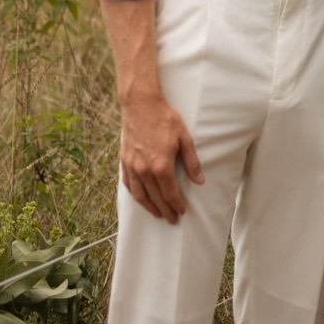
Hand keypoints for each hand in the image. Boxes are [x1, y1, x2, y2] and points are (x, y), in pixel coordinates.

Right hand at [119, 93, 204, 221]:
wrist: (141, 104)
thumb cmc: (165, 119)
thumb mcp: (184, 138)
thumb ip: (191, 161)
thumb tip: (199, 180)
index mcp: (161, 166)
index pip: (170, 193)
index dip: (176, 205)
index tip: (181, 212)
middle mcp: (144, 170)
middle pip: (155, 197)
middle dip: (165, 210)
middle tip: (171, 219)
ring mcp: (132, 166)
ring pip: (140, 195)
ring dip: (149, 207)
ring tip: (157, 213)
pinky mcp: (124, 160)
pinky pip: (128, 184)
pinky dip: (135, 194)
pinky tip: (140, 198)